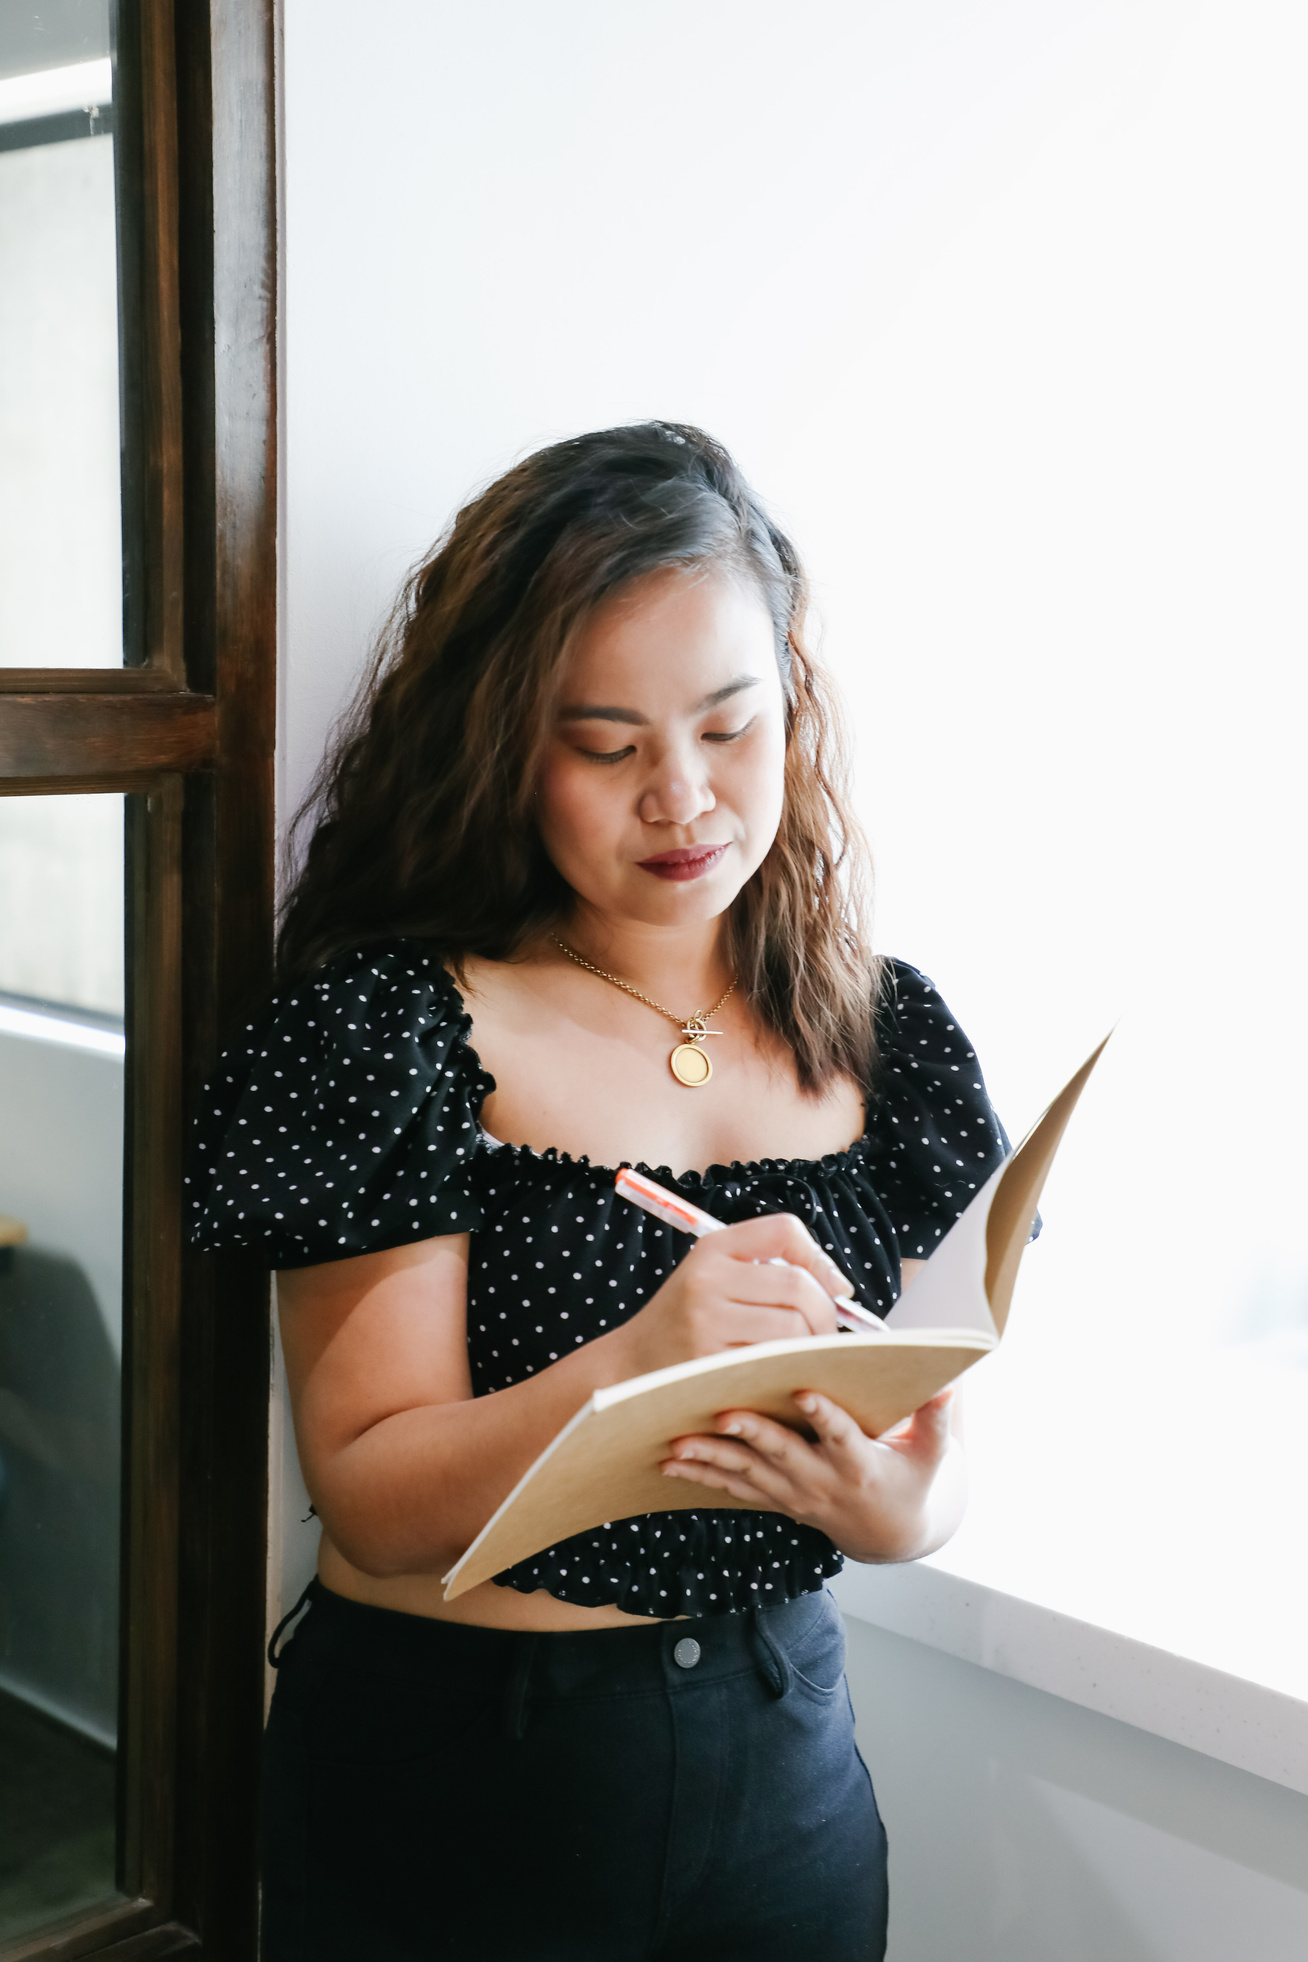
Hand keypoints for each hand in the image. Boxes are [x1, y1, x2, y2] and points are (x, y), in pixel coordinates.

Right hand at [612, 1214, 849, 1380]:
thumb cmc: (689, 1320)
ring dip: (810, 1345)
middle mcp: (707, 1279)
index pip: (784, 1230)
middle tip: (825, 1333)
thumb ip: (769, 1270)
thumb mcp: (716, 1276)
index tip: (834, 1287)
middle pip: (797, 1286)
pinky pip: (773, 1364)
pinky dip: (789, 1369)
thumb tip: (840, 1287)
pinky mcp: (708, 1364)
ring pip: (792, 1329)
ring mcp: (705, 1323)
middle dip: (825, 1312)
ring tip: (803, 1354)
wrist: (632, 1364)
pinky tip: (783, 1374)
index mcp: (712, 1248)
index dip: (820, 1257)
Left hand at [660, 1387, 965, 1564]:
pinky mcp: (776, 1500)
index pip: (843, 1438)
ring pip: (749, 1476)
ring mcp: (795, 1496)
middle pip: (784, 1457)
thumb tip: (950, 1384)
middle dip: (753, 1436)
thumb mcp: (932, 1455)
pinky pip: (734, 1489)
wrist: (890, 1535)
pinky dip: (702, 1477)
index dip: (825, 1416)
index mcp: (861, 1465)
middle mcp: (823, 1483)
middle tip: (723, 1413)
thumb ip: (935, 1420)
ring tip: (677, 1443)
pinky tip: (669, 1463)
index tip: (804, 1391)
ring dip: (711, 1460)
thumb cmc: (912, 1481)